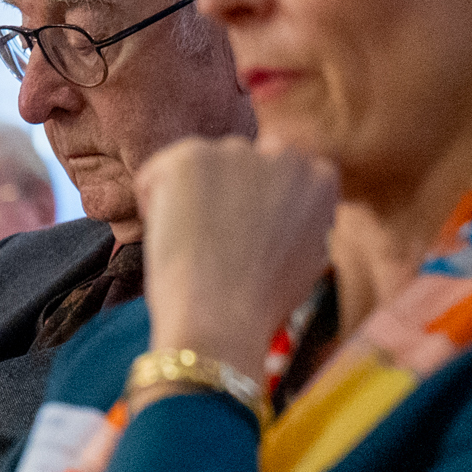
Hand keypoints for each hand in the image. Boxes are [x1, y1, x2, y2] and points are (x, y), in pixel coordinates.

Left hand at [130, 137, 340, 369]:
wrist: (221, 320)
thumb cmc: (259, 305)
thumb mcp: (308, 258)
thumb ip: (304, 221)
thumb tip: (288, 209)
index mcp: (319, 178)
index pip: (276, 174)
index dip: (251, 209)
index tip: (241, 241)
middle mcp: (284, 154)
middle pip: (237, 165)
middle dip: (222, 196)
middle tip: (211, 244)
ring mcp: (235, 152)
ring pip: (199, 169)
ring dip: (188, 198)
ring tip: (193, 246)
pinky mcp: (189, 157)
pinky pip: (156, 174)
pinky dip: (152, 202)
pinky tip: (168, 236)